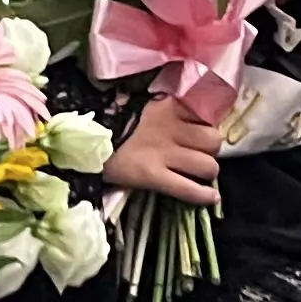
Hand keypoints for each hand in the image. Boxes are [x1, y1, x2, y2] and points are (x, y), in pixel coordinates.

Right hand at [107, 97, 223, 207]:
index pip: (208, 115)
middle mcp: (171, 128)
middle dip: (210, 149)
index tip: (201, 131)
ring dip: (207, 171)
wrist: (86, 139)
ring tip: (198, 173)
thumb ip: (171, 107)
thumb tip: (199, 114)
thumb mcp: (146, 104)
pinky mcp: (152, 176)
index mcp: (169, 105)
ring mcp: (162, 154)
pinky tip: (212, 197)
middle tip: (197, 153)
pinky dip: (203, 195)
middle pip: (214, 141)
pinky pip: (188, 189)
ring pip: (208, 166)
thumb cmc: (116, 120)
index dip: (207, 126)